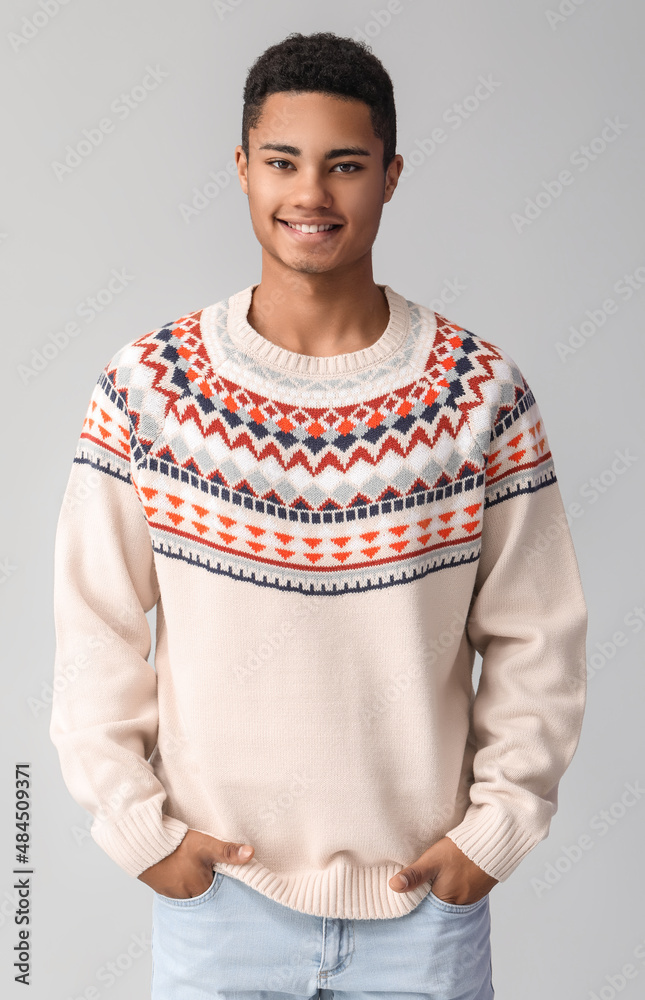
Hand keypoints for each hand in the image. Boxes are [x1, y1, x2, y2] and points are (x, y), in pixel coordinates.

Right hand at [137, 829, 253, 898]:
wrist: (145, 845)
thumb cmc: (177, 846)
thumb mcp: (206, 845)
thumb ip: (228, 851)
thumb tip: (251, 853)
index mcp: (200, 890)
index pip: (219, 891)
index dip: (223, 881)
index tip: (224, 873)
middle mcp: (187, 898)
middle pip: (205, 894)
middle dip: (209, 884)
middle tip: (209, 868)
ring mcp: (173, 895)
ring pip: (191, 893)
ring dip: (195, 883)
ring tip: (195, 868)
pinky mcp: (162, 889)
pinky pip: (178, 890)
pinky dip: (182, 882)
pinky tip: (182, 870)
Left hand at [388, 836, 498, 904]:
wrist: (493, 841)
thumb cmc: (460, 851)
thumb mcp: (432, 860)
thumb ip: (414, 875)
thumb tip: (393, 886)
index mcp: (447, 901)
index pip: (426, 907)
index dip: (418, 898)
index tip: (410, 889)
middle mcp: (461, 904)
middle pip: (439, 902)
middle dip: (429, 894)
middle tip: (422, 880)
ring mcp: (473, 896)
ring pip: (451, 896)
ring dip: (443, 888)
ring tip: (436, 876)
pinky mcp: (480, 887)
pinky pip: (462, 890)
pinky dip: (455, 884)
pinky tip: (451, 872)